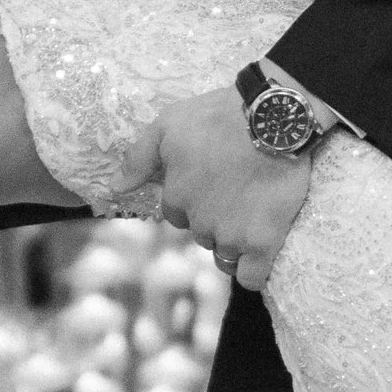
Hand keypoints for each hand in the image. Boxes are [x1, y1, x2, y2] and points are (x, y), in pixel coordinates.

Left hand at [126, 84, 315, 290]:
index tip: (213, 181)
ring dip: (232, 241)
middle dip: (214, 218)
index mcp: (177, 196)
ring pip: (224, 255)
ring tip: (252, 213)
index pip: (177, 214)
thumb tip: (116, 188)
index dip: (193, 199)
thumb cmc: (220, 116)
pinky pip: (251, 276)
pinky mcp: (263, 242)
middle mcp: (200, 222)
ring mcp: (232, 235)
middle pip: (202, 233)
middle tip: (237, 191)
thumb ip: (139, 158)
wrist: (275, 118)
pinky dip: (253, 270)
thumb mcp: (169, 124)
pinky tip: (259, 251)